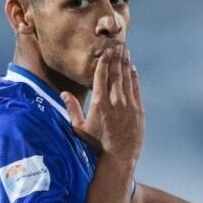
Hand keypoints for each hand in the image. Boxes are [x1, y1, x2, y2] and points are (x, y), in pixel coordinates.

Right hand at [61, 45, 144, 162]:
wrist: (118, 158)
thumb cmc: (96, 145)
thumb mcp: (79, 128)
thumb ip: (72, 109)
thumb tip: (64, 93)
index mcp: (99, 103)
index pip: (101, 76)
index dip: (104, 61)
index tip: (105, 51)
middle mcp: (115, 101)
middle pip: (115, 73)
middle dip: (116, 57)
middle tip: (117, 44)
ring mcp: (128, 105)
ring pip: (127, 78)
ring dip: (125, 63)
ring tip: (124, 51)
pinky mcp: (138, 110)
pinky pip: (136, 89)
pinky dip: (134, 77)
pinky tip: (132, 68)